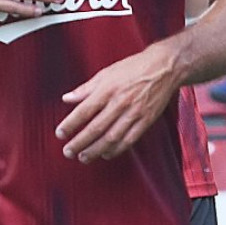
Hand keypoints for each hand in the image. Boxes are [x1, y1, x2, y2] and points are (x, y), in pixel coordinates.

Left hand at [56, 47, 177, 161]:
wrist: (165, 67)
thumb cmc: (134, 68)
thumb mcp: (106, 73)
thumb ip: (86, 88)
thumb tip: (67, 98)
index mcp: (108, 89)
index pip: (84, 110)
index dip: (71, 124)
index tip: (60, 134)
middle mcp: (120, 102)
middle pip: (96, 128)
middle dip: (80, 142)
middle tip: (68, 151)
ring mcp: (134, 113)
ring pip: (112, 137)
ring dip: (95, 150)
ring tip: (83, 157)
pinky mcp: (146, 120)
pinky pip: (129, 139)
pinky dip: (116, 149)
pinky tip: (106, 154)